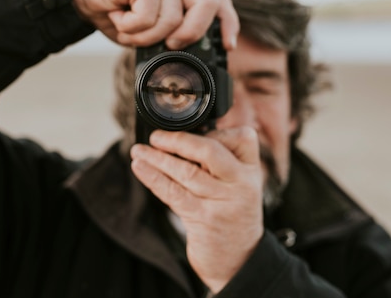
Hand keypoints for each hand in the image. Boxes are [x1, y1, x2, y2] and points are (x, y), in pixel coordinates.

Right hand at [55, 0, 238, 49]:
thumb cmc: (113, 9)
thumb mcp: (147, 28)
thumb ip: (168, 34)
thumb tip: (182, 52)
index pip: (218, 2)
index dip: (227, 24)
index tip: (228, 47)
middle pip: (208, 7)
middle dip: (189, 34)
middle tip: (168, 42)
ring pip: (172, 21)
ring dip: (145, 35)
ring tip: (127, 24)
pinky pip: (148, 18)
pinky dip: (130, 27)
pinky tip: (118, 14)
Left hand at [129, 127, 263, 292]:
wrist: (239, 260)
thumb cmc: (232, 215)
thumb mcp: (239, 185)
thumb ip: (220, 161)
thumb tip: (182, 136)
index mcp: (252, 170)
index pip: (239, 138)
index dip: (212, 131)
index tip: (189, 131)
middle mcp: (241, 184)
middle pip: (210, 151)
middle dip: (178, 141)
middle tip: (156, 136)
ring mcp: (223, 202)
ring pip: (186, 172)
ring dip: (157, 158)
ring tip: (139, 151)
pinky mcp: (203, 219)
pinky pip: (173, 193)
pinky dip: (153, 177)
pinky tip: (140, 167)